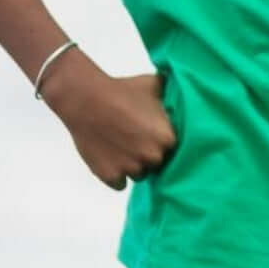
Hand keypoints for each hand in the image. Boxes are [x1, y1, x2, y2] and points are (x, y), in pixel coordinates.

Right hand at [42, 54, 176, 189]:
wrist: (84, 98)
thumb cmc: (120, 89)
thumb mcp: (153, 84)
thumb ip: (172, 94)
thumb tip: (184, 90)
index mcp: (168, 138)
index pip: (172, 149)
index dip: (160, 140)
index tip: (150, 131)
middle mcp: (152, 157)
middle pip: (156, 164)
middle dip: (147, 154)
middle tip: (133, 137)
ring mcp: (131, 169)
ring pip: (138, 175)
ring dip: (131, 165)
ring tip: (119, 144)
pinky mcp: (110, 176)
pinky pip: (119, 183)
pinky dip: (114, 173)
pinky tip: (109, 155)